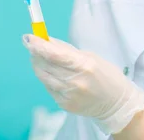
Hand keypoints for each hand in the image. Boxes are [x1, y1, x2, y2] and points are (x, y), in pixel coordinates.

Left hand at [22, 35, 143, 134]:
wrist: (115, 103)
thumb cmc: (105, 75)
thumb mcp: (90, 57)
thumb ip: (66, 50)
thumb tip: (46, 40)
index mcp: (85, 66)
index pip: (55, 55)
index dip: (39, 45)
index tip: (28, 37)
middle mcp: (75, 82)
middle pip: (46, 65)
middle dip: (35, 53)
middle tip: (32, 43)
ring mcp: (69, 95)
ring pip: (44, 77)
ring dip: (38, 65)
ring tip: (39, 57)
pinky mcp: (65, 105)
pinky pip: (49, 88)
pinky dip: (48, 78)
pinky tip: (53, 73)